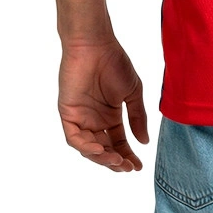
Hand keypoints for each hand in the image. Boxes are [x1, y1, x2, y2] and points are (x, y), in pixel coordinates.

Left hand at [58, 39, 149, 171]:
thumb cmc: (114, 62)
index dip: (128, 156)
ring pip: (89, 148)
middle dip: (116, 162)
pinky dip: (86, 147)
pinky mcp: (68, 114)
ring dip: (102, 158)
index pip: (118, 143)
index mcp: (110, 116)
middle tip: (128, 167)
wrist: (95, 45)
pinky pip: (74, 138)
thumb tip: (144, 142)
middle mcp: (95, 121)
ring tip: (117, 161)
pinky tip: (101, 149)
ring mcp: (81, 118)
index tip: (139, 167)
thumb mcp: (132, 92)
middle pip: (104, 150)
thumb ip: (137, 117)